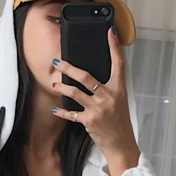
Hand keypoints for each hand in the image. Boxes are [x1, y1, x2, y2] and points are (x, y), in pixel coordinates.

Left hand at [53, 27, 140, 175]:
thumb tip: (92, 76)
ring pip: (74, 93)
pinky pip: (71, 113)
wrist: (121, 144)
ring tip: (54, 83)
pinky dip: (61, 111)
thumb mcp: (120, 100)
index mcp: (119, 89)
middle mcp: (109, 96)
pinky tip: (55, 108)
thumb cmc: (120, 121)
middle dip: (69, 67)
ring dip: (62, 87)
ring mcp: (98, 108)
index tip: (109, 32)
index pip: (118, 64)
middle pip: (86, 77)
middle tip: (58, 61)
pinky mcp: (89, 120)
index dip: (114, 47)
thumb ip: (109, 87)